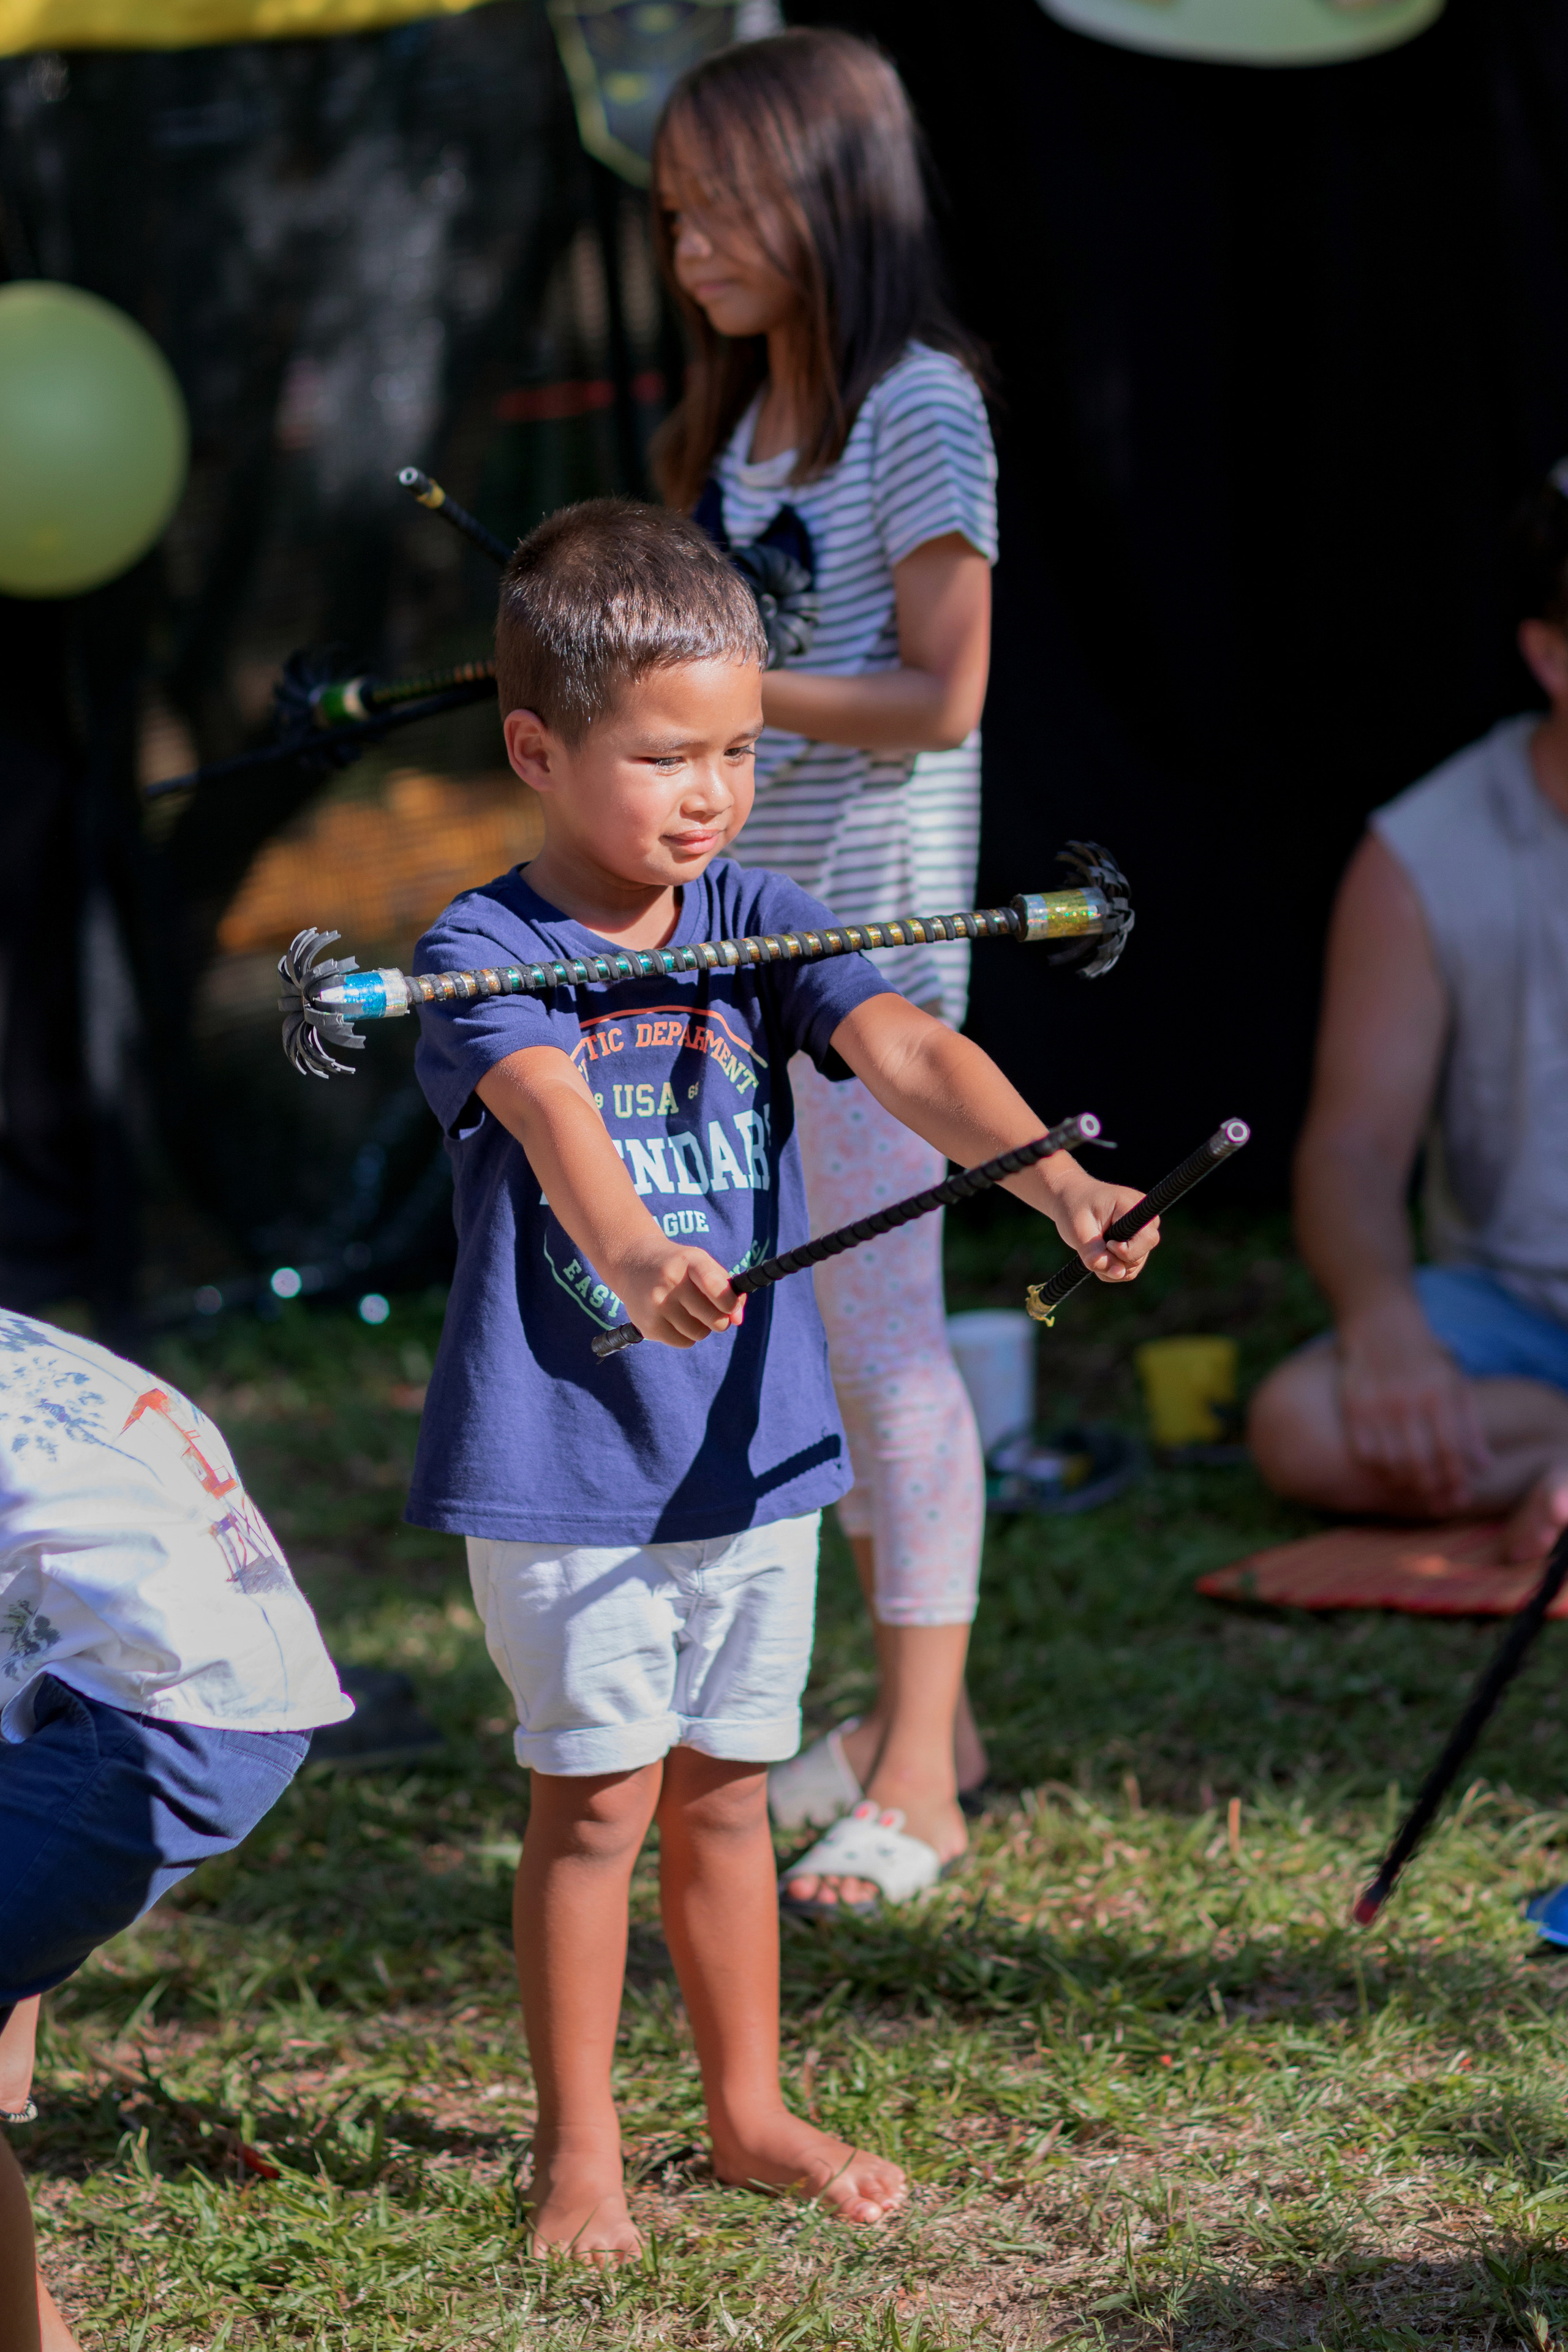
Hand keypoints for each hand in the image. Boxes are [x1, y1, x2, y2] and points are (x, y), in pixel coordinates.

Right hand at [613, 1242, 742, 1348]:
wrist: (633, 1263)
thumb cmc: (678, 1266)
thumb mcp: (702, 1264)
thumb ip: (727, 1288)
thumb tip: (738, 1320)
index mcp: (689, 1262)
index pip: (715, 1286)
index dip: (730, 1302)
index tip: (730, 1307)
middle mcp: (670, 1281)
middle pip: (714, 1319)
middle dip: (720, 1319)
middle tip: (711, 1311)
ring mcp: (656, 1304)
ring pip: (700, 1333)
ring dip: (701, 1327)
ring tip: (688, 1312)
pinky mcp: (647, 1325)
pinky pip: (683, 1342)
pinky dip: (685, 1335)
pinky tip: (674, 1318)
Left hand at [1037, 1161, 1159, 1281]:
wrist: (1070, 1197)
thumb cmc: (1073, 1208)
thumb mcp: (1078, 1232)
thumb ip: (1096, 1255)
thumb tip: (1119, 1274)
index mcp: (1132, 1205)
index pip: (1147, 1239)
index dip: (1127, 1251)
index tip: (1105, 1243)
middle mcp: (1144, 1217)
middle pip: (1141, 1255)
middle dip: (1114, 1260)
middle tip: (1092, 1247)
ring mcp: (1143, 1229)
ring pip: (1135, 1265)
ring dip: (1111, 1266)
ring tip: (1093, 1250)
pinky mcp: (1137, 1240)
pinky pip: (1131, 1266)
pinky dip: (1113, 1267)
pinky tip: (1099, 1255)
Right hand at [1338, 1293, 1489, 1510]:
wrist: (1381, 1324)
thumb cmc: (1426, 1357)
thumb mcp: (1456, 1382)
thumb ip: (1471, 1424)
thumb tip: (1484, 1466)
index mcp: (1440, 1393)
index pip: (1451, 1450)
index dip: (1456, 1479)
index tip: (1460, 1496)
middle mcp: (1408, 1400)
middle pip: (1420, 1462)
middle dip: (1432, 1489)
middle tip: (1437, 1501)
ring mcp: (1377, 1403)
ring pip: (1390, 1462)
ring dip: (1404, 1484)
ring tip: (1414, 1490)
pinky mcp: (1352, 1405)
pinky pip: (1363, 1451)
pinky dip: (1377, 1469)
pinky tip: (1387, 1473)